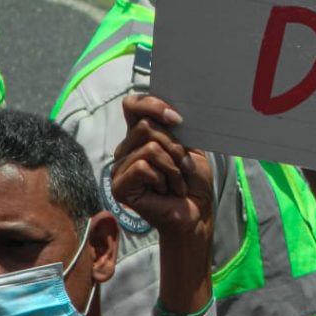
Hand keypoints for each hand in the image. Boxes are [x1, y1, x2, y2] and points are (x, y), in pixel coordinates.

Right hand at [111, 95, 213, 242]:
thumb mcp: (189, 146)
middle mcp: (127, 148)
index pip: (133, 104)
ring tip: (176, 181)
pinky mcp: (119, 186)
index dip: (152, 104)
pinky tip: (165, 190)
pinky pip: (143, 166)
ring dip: (172, 166)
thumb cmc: (193, 180)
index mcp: (141, 135)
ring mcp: (120, 168)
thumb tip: (171, 109)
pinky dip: (163, 177)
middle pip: (146, 125)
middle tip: (184, 166)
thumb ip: (175, 126)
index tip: (177, 118)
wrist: (196, 212)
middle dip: (174, 145)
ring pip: (149, 147)